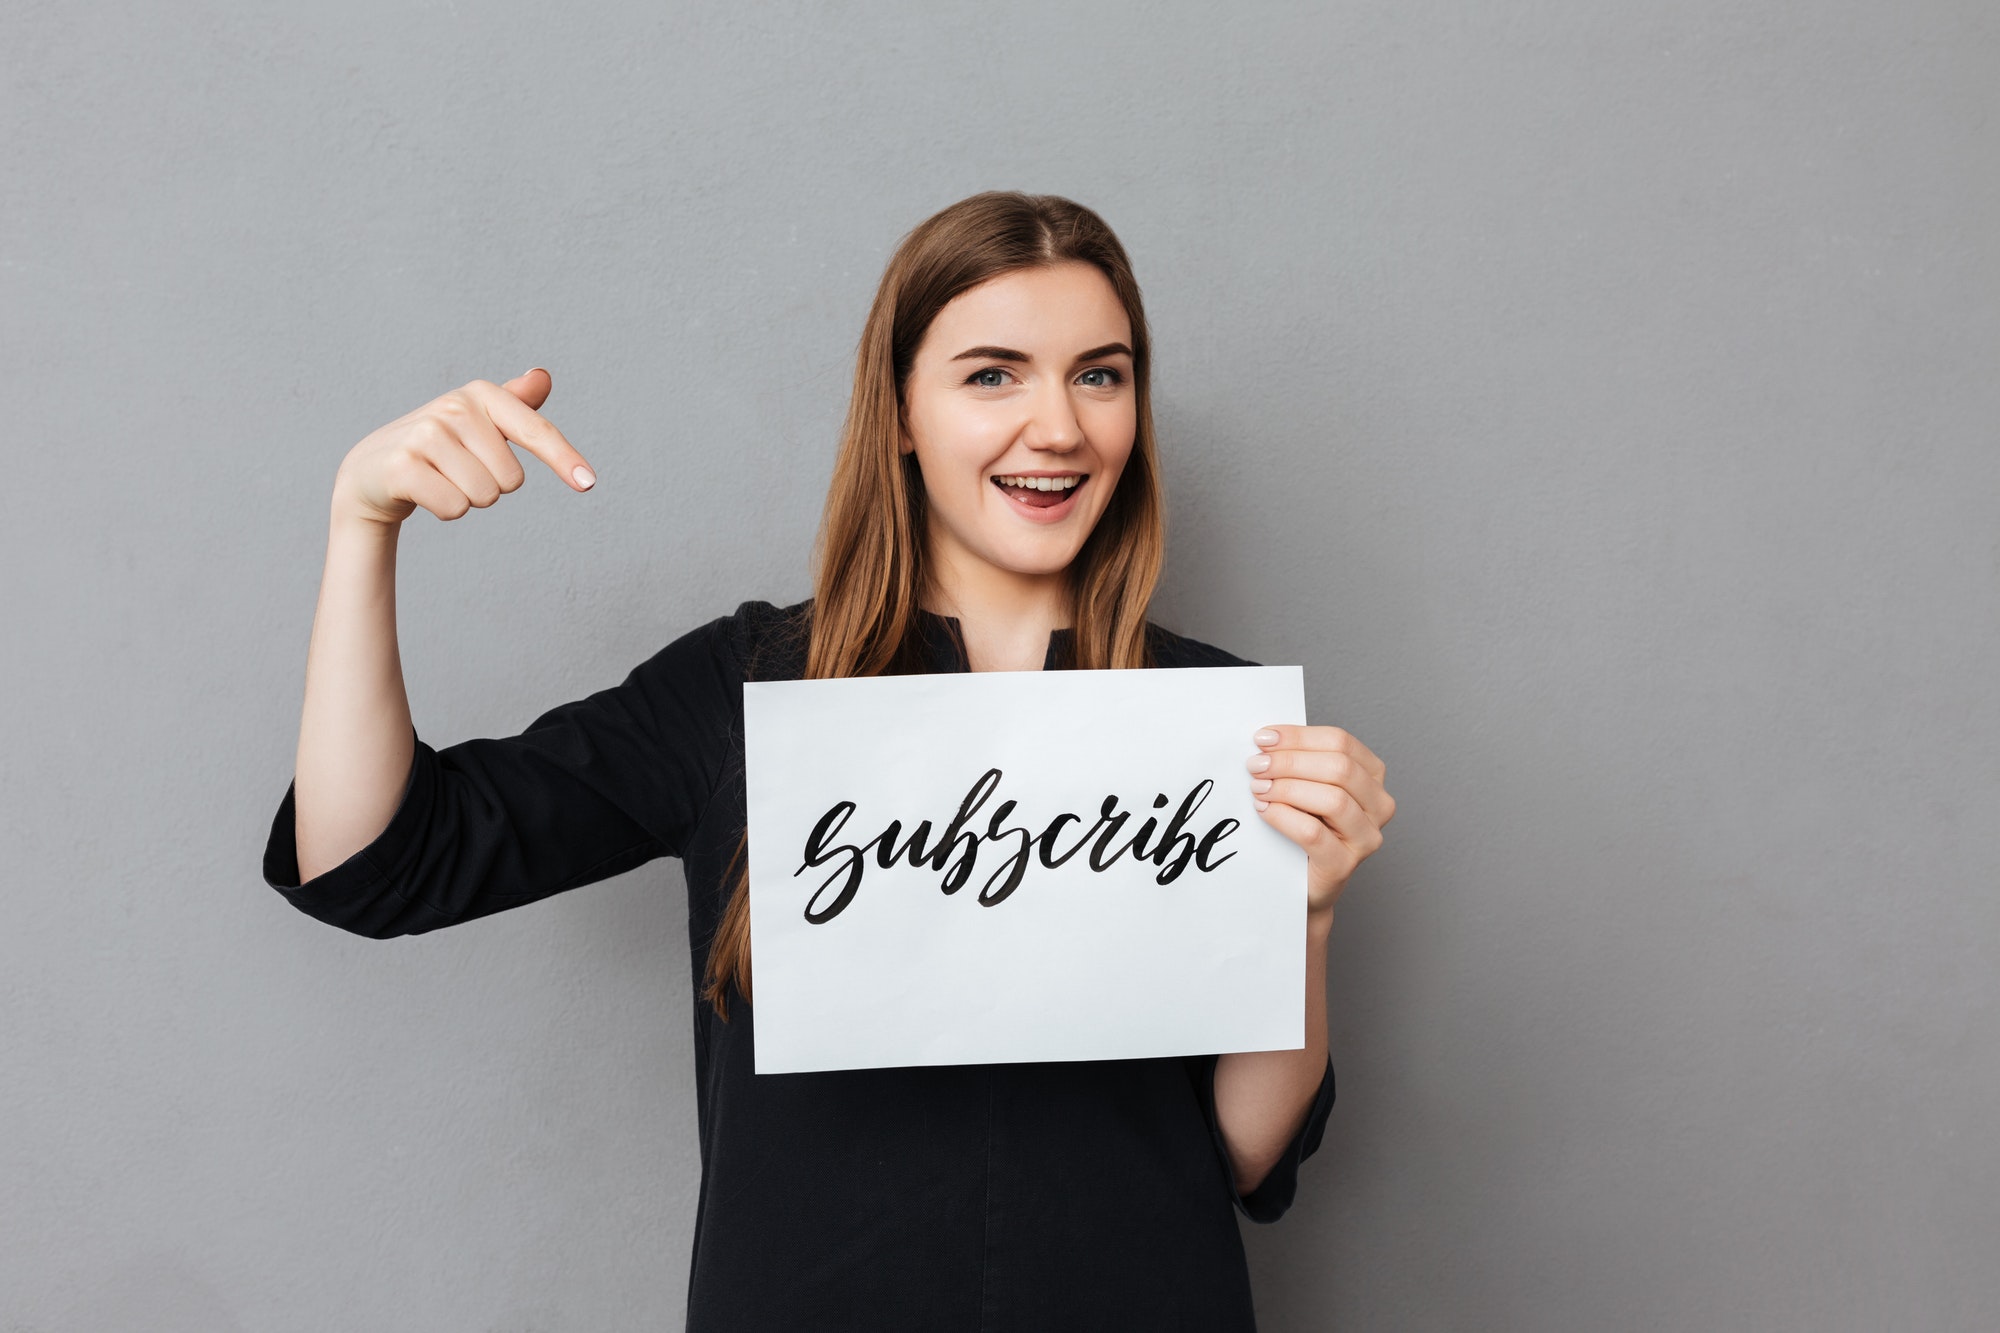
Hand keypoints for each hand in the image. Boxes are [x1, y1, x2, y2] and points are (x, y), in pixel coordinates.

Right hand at [331, 368, 596, 527]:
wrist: (372, 470)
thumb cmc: (439, 447)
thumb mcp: (477, 421)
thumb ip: (515, 402)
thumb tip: (543, 376)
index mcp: (480, 394)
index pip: (536, 431)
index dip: (565, 458)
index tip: (588, 484)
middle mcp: (453, 408)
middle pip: (511, 480)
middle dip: (492, 487)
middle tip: (459, 471)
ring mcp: (425, 435)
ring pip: (484, 496)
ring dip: (468, 499)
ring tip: (441, 480)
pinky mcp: (402, 466)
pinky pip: (455, 508)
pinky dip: (446, 511)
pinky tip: (424, 492)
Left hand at [1246, 725, 1394, 919]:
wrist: (1302, 880)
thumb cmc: (1305, 825)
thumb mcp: (1307, 785)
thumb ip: (1297, 760)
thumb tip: (1266, 740)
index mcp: (1372, 775)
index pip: (1341, 742)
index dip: (1299, 737)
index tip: (1263, 738)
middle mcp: (1379, 804)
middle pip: (1339, 768)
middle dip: (1290, 762)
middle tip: (1255, 764)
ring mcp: (1367, 836)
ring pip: (1332, 799)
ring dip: (1287, 788)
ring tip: (1257, 787)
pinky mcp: (1345, 864)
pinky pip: (1314, 833)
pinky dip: (1284, 816)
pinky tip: (1264, 809)